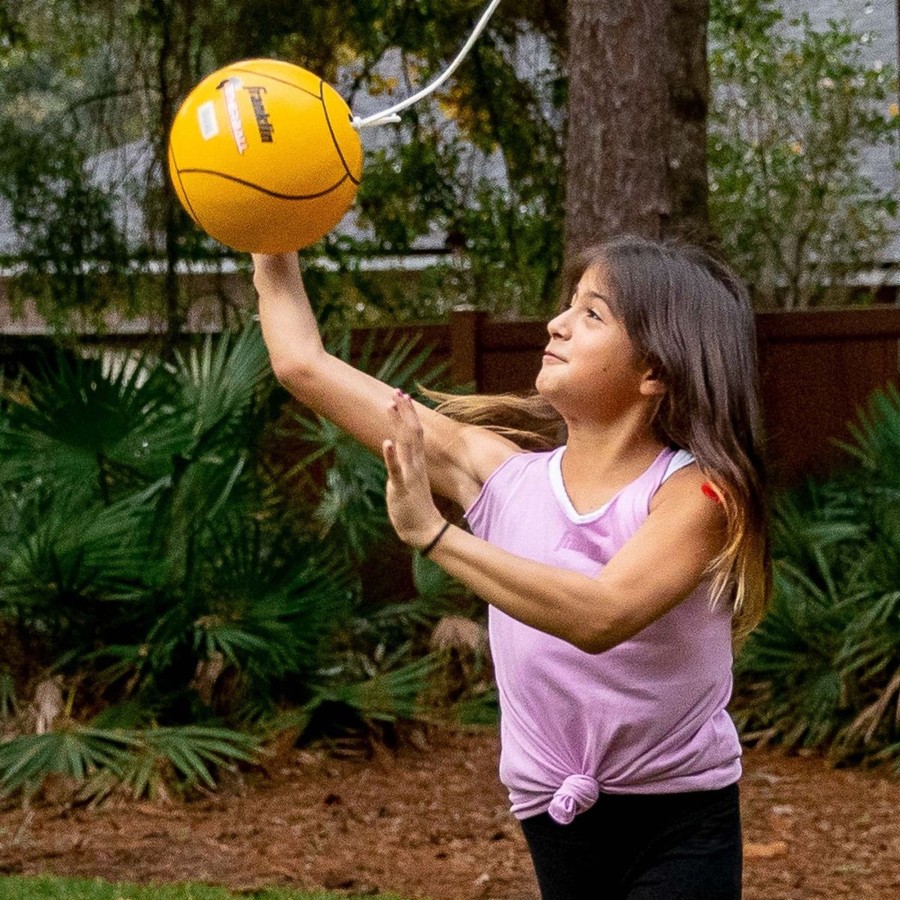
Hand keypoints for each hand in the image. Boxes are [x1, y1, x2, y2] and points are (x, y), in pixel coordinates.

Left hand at [382, 390, 445, 549]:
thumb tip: (397, 454)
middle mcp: (415, 465)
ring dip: (397, 424)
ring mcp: (409, 475)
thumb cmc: (414, 507)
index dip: (409, 414)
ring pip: (404, 445)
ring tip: (391, 405)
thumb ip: (404, 466)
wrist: (425, 531)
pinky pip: (396, 470)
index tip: (403, 396)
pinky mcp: (402, 488)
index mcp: (417, 463)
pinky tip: (386, 443)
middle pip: (411, 432)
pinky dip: (391, 456)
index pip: (415, 433)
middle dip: (404, 412)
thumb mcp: (409, 481)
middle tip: (398, 391)